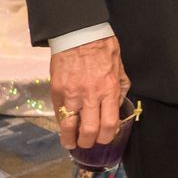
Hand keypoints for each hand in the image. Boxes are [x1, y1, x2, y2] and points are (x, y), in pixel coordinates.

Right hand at [49, 37, 129, 152]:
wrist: (79, 34)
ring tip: (71, 143)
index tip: (104, 139)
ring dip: (70, 138)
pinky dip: (61, 123)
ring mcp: (71, 94)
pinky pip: (58, 112)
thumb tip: (118, 106)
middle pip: (90, 130)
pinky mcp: (57, 90)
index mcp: (109, 90)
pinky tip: (63, 127)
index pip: (109, 124)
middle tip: (87, 143)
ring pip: (69, 126)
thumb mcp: (120, 69)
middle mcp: (91, 95)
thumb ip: (120, 89)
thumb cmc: (103, 49)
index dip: (107, 137)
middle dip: (89, 142)